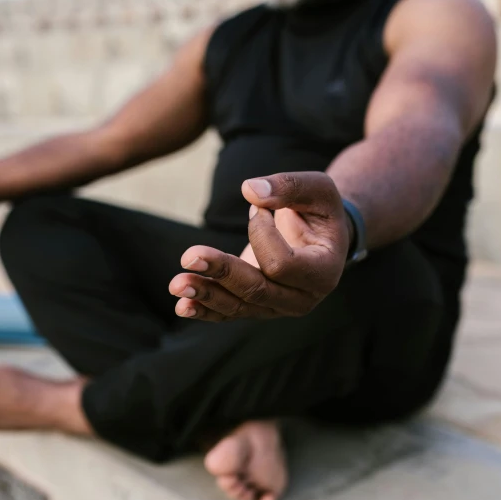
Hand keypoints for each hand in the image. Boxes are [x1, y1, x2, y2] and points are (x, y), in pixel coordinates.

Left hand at [169, 171, 350, 320]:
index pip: (282, 264)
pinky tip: (181, 305)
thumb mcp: (318, 190)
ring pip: (237, 307)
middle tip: (188, 256)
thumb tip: (249, 190)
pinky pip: (228, 313)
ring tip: (176, 284)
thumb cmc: (320, 211)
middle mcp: (301, 299)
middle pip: (256, 291)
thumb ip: (289, 186)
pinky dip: (203, 309)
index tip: (258, 208)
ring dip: (205, 294)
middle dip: (222, 272)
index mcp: (323, 273)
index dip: (261, 233)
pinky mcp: (255, 307)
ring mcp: (276, 307)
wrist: (318, 237)